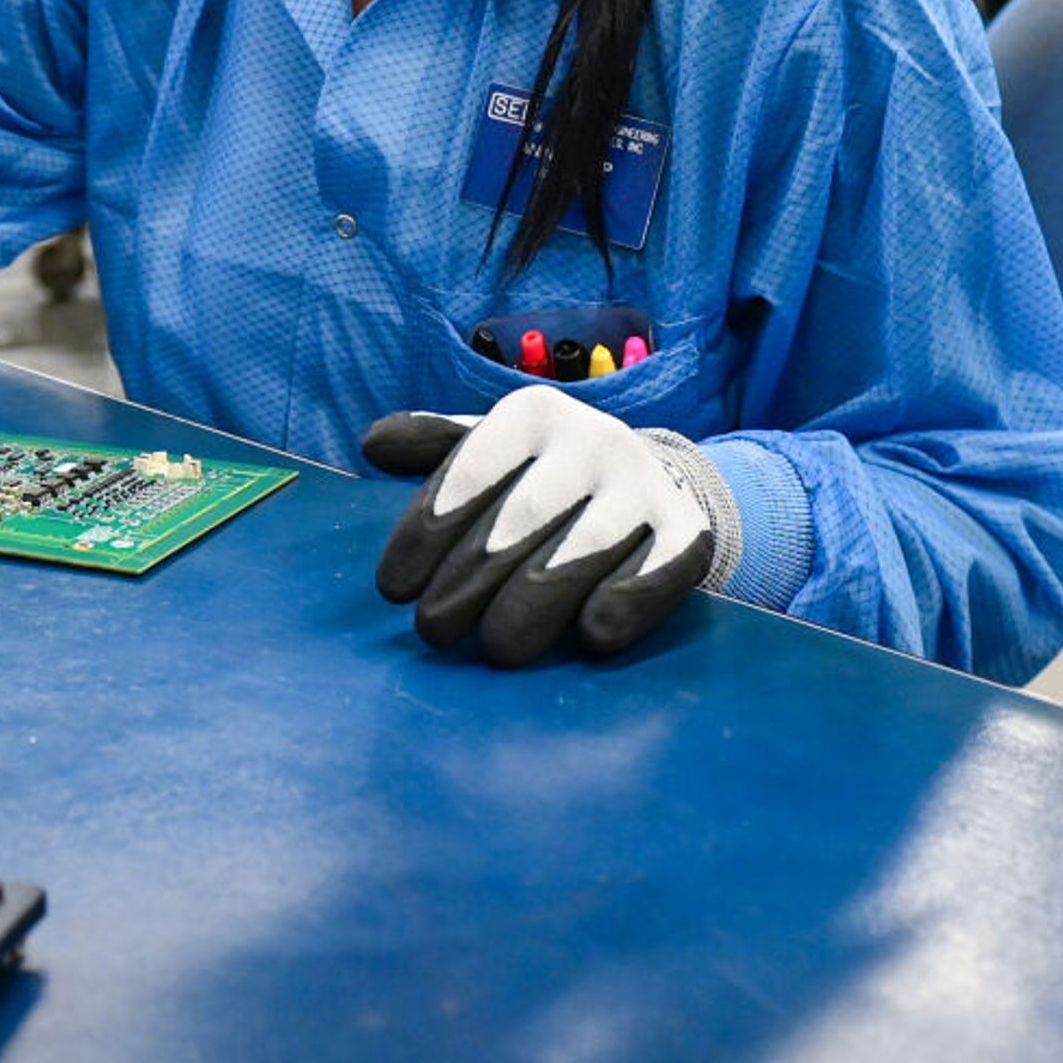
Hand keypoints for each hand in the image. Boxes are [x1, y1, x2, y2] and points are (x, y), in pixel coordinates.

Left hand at [361, 386, 731, 664]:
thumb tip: (373, 444)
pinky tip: (590, 634)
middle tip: (432, 629)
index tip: (393, 587)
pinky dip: (623, 602)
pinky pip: (654, 572)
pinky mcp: (689, 533)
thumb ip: (435, 446)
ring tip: (497, 649)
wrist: (654, 487)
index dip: (426, 533)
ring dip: (534, 604)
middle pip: (520, 518)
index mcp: (535, 414)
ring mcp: (644, 485)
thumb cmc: (545, 478)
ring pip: (580, 550)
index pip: (471, 472)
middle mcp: (594, 438)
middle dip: (468, 580)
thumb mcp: (493, 450)